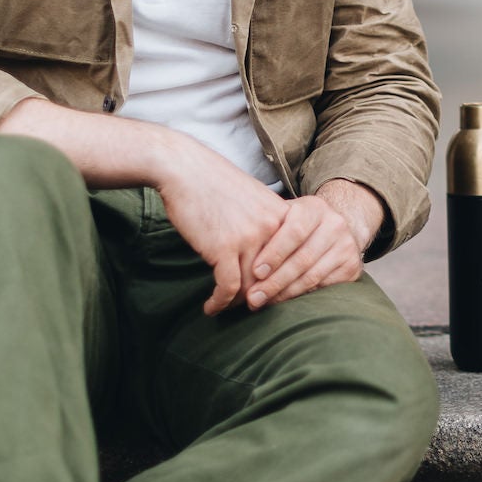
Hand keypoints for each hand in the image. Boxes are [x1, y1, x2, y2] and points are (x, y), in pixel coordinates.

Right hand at [154, 138, 290, 315]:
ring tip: (227, 309)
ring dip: (238, 304)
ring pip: (253, 287)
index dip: (284, 287)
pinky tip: (211, 308)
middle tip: (250, 311)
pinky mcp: (224, 247)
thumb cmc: (217, 187)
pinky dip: (219, 302)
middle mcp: (273, 229)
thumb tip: (269, 265)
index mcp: (285, 217)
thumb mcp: (256, 203)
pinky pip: (228, 288)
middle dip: (263, 299)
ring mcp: (250, 238)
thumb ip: (268, 229)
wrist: (186, 169)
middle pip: (276, 279)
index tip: (271, 300)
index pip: (296, 263)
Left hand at [244, 181, 383, 309]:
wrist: (334, 229)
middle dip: (275, 281)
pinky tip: (284, 302)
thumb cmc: (296, 226)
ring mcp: (347, 246)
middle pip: (302, 258)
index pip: (294, 230)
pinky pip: (324, 286)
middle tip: (253, 297)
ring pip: (312, 275)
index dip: (274, 252)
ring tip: (263, 303)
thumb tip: (232, 252)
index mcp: (315, 208)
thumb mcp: (284, 217)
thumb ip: (266, 228)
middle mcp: (335, 224)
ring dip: (285, 293)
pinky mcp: (352, 267)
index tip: (255, 271)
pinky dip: (301, 297)